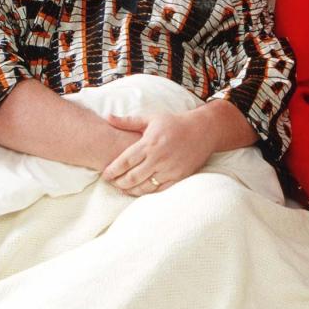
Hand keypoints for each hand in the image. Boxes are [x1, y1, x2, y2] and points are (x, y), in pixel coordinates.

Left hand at [100, 111, 216, 195]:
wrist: (203, 130)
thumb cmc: (174, 123)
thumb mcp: (151, 118)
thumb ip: (128, 121)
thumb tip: (107, 117)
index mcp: (150, 143)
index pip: (125, 161)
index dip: (112, 170)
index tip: (105, 174)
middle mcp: (159, 157)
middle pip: (132, 177)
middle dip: (119, 182)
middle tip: (112, 183)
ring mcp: (170, 169)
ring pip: (145, 186)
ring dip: (131, 190)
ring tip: (123, 188)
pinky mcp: (179, 176)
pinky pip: (160, 189)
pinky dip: (148, 192)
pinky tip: (140, 190)